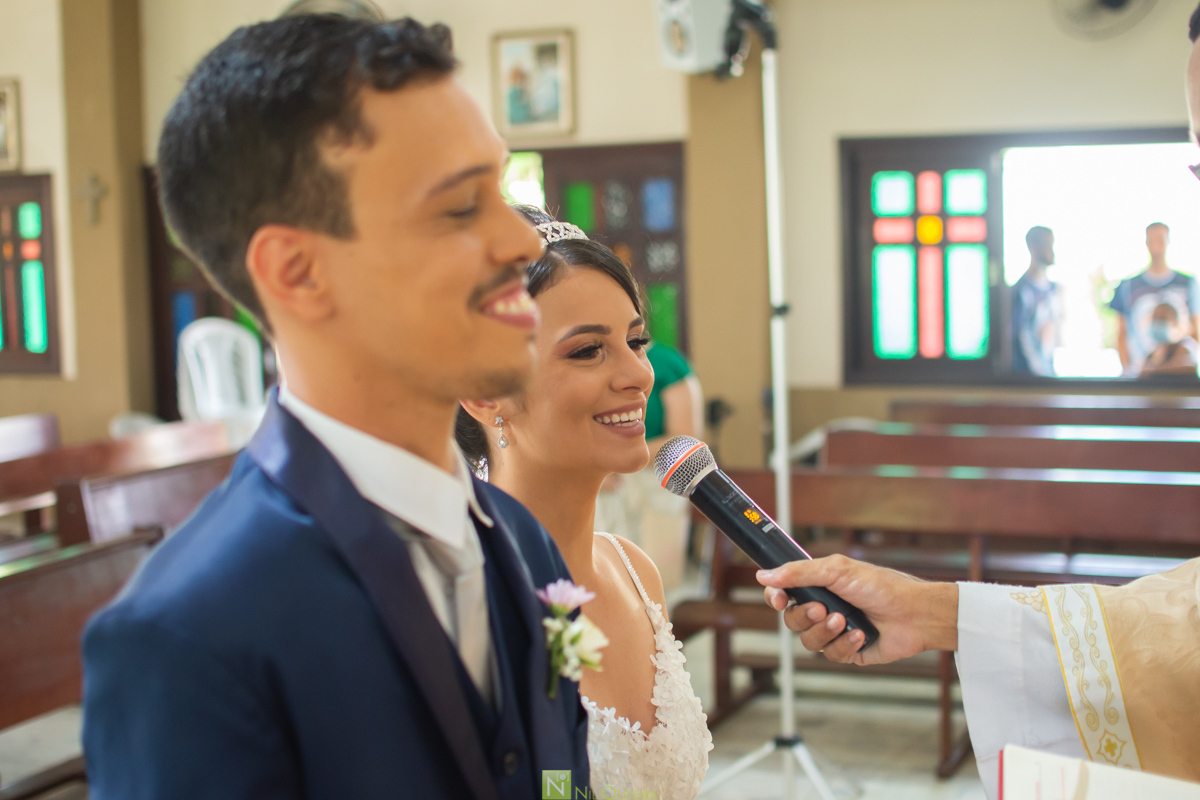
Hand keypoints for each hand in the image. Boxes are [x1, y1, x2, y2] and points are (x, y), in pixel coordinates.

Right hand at [756, 555, 958, 665]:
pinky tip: (861, 635)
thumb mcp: (837, 571)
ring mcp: (835, 631)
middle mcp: (824, 608)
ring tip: (845, 621)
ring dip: (826, 632)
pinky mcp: (848, 651)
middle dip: (805, 616)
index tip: (778, 598)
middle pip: (792, 620)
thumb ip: (799, 573)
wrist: (914, 614)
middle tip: (823, 608)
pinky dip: (845, 645)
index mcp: (819, 586)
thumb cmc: (881, 586)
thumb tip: (765, 575)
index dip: (775, 597)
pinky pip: (831, 655)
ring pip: (808, 641)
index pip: (784, 592)